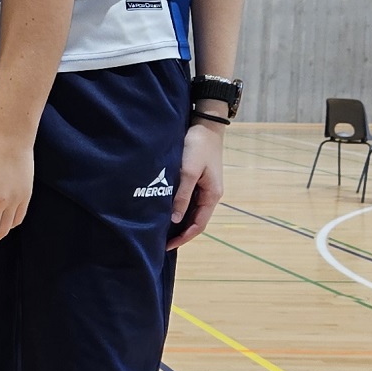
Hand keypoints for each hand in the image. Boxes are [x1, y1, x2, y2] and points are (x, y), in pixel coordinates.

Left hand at [168, 119, 224, 247]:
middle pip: (195, 220)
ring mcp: (204, 187)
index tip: (167, 246)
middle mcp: (210, 194)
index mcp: (212, 195)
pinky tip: (165, 211)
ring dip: (178, 221)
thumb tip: (175, 219)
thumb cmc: (198, 146)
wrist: (205, 124)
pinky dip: (178, 208)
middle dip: (180, 233)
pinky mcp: (197, 180)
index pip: (198, 225)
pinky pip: (188, 200)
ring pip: (191, 211)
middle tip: (160, 241)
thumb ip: (182, 195)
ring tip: (161, 230)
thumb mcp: (188, 171)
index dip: (184, 237)